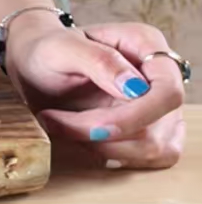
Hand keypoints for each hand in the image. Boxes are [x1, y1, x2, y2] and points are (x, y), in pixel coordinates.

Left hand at [7, 15, 186, 169]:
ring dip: (105, 146)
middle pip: (158, 126)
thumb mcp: (61, 48)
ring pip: (154, 148)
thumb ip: (98, 60)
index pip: (167, 91)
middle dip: (106, 132)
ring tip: (64, 126)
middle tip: (58, 121)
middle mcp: (161, 76)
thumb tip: (135, 87)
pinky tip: (84, 138)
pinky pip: (147, 159)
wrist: (35, 65)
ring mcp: (160, 107)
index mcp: (146, 44)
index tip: (95, 121)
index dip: (138, 114)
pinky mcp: (152, 132)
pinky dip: (113, 154)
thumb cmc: (47, 49)